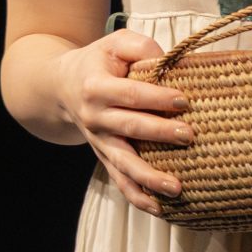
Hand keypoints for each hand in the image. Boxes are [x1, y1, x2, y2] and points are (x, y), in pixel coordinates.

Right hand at [53, 29, 193, 216]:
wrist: (61, 87)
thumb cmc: (99, 61)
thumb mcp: (115, 42)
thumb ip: (141, 47)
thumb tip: (170, 64)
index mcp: (96, 87)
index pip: (131, 95)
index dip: (157, 98)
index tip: (185, 101)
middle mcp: (94, 117)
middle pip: (130, 129)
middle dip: (160, 134)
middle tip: (189, 136)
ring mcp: (98, 141)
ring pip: (123, 163)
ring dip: (149, 177)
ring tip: (177, 188)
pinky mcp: (103, 156)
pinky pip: (119, 180)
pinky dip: (137, 196)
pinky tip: (159, 208)